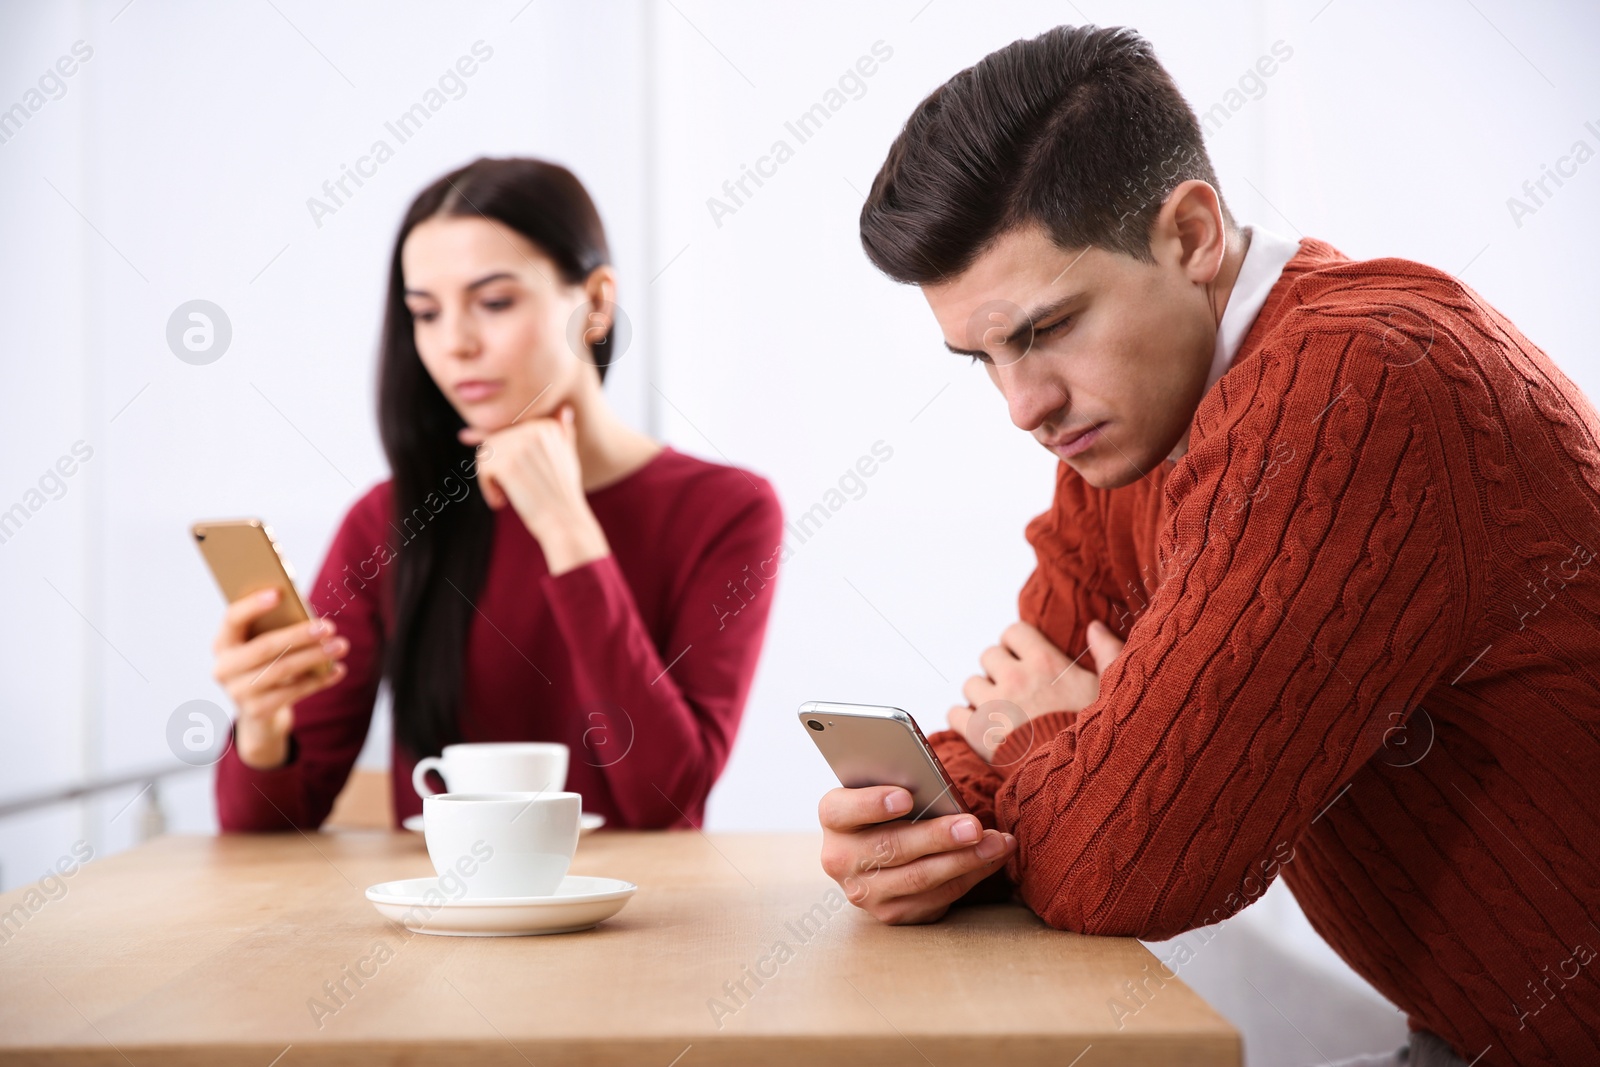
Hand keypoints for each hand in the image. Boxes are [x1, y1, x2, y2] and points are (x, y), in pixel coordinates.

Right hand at [211, 588, 347, 768]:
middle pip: (264, 647)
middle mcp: (224, 668)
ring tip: (341, 645)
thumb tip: (304, 606)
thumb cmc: (267, 663)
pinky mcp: (257, 711)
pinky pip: (293, 692)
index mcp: (223, 642)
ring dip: (315, 656)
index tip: (279, 593)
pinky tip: (337, 670)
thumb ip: (277, 624)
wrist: (260, 711)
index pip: (232, 619)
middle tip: (329, 626)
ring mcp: (237, 692)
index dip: (253, 605)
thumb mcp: (264, 643)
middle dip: (299, 635)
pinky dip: (318, 680)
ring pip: (282, 670)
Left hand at [458, 405, 608, 574]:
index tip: (493, 464)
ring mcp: (521, 445)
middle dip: (494, 467)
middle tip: (507, 490)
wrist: (565, 522)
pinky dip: (487, 488)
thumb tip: (565, 410)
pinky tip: (501, 502)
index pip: (506, 430)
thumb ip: (562, 432)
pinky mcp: (508, 463)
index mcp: (547, 425)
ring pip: (485, 454)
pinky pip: (483, 469)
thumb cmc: (564, 494)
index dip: (500, 453)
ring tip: (505, 495)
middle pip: (493, 441)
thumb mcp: (567, 457)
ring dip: (489, 477)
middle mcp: (534, 428)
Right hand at [818, 785, 1016, 924]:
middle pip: (890, 847)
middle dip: (937, 837)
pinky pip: (935, 899)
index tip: (906, 797)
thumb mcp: (885, 790)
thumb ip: (902, 786)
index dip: (872, 804)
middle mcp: (839, 858)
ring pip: (918, 878)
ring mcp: (863, 891)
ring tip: (996, 843)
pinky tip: (992, 858)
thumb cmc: (891, 809)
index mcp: (834, 817)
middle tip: (974, 826)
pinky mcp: (890, 914)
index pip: (843, 810)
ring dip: (964, 860)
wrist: (881, 852)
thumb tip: (938, 786)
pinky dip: (969, 877)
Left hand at [947, 620, 1124, 761]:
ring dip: (982, 696)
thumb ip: (1107, 652)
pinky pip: (954, 714)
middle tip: (1014, 690)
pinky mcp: (979, 733)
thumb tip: (1094, 627)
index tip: (1024, 661)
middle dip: (998, 670)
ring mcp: (994, 705)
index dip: (1016, 646)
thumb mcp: (1112, 690)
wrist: (1080, 780)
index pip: (1012, 632)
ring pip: (970, 684)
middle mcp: (1015, 678)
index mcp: (1045, 662)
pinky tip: (981, 728)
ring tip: (1000, 712)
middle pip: (988, 656)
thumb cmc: (1099, 736)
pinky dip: (964, 720)